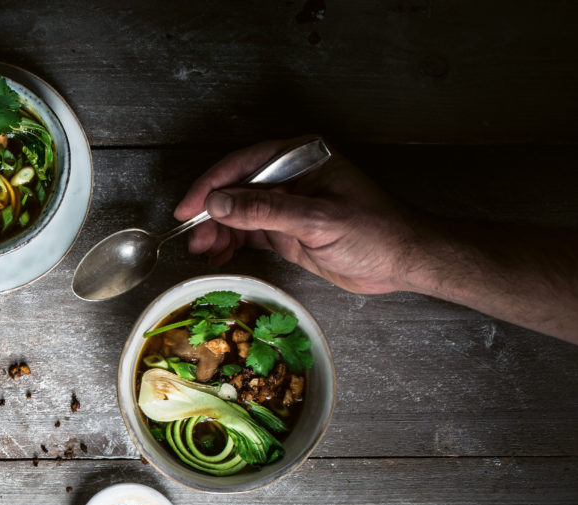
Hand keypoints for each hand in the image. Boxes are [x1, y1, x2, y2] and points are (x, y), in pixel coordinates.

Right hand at [173, 135, 422, 295]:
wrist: (401, 261)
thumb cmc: (372, 232)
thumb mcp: (316, 219)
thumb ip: (265, 210)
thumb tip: (218, 203)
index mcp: (300, 158)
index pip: (244, 165)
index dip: (211, 186)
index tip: (187, 209)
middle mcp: (289, 177)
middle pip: (236, 189)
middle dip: (211, 213)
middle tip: (193, 237)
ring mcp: (286, 204)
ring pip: (238, 214)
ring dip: (217, 231)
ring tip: (203, 251)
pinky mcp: (287, 231)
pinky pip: (249, 233)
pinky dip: (231, 244)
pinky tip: (218, 256)